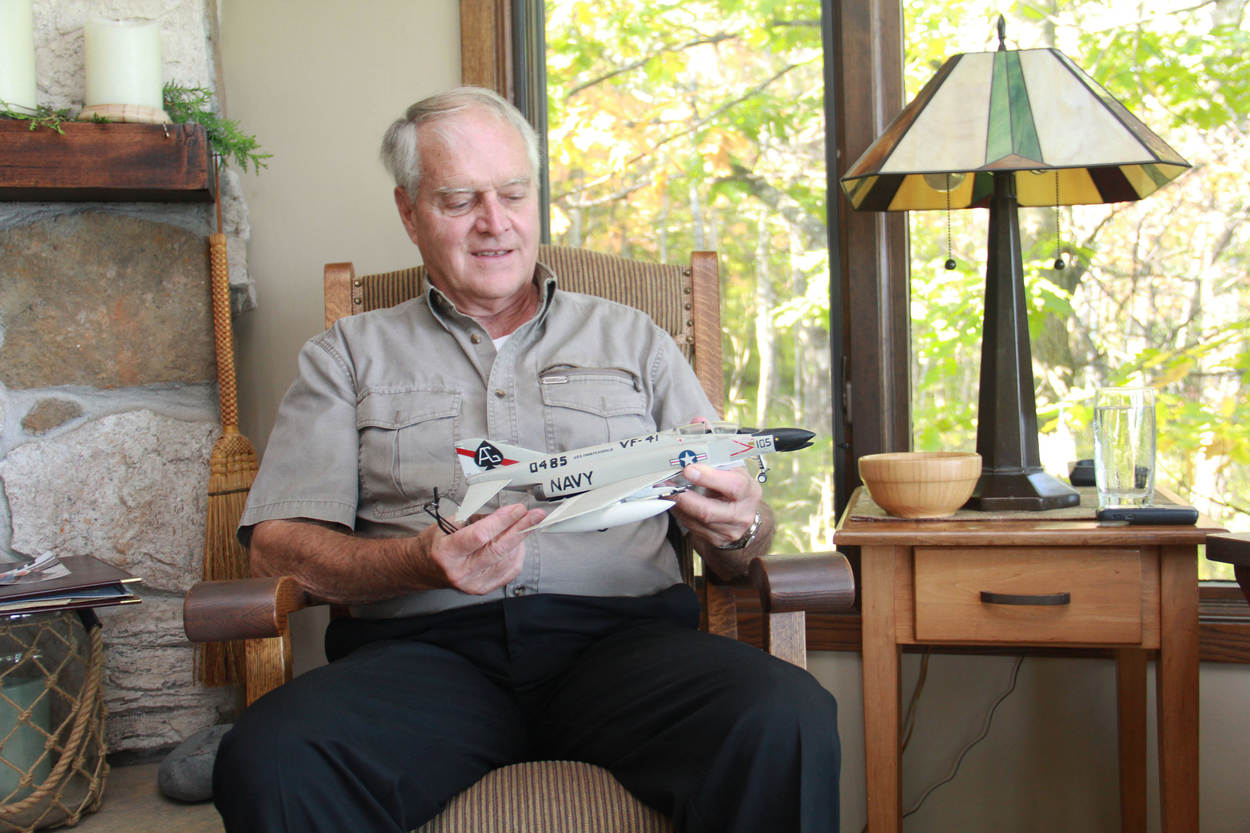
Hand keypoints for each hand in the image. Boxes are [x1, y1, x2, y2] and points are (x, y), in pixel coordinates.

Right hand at [419, 503, 545, 594]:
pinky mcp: (482, 589)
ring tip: (524, 525)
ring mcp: (472, 584)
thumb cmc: (437, 543)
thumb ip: (476, 518)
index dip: (502, 521)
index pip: (480, 535)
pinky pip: (509, 572)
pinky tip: (517, 543)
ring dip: (520, 540)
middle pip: (498, 549)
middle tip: (535, 515)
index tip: (518, 509)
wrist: (423, 569)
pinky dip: (517, 555)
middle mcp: (460, 571)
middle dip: (520, 529)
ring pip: (507, 560)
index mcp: (447, 552)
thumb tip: (506, 513)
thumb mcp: (448, 523)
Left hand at [669, 464, 761, 547]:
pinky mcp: (716, 539)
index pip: (733, 486)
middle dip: (684, 498)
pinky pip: (692, 527)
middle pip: (708, 511)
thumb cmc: (736, 487)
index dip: (709, 478)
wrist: (743, 514)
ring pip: (697, 521)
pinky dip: (680, 514)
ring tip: (666, 492)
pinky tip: (675, 503)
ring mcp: (729, 531)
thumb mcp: (734, 472)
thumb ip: (716, 467)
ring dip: (678, 506)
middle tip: (667, 486)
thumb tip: (690, 459)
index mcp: (749, 492)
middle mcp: (741, 515)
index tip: (689, 470)